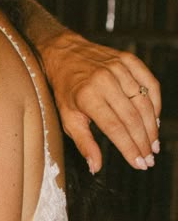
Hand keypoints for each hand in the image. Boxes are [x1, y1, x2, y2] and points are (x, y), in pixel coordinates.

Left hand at [40, 28, 160, 173]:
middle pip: (132, 117)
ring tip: (153, 145)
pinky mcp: (129, 60)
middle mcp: (105, 81)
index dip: (129, 148)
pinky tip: (155, 120)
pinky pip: (150, 83)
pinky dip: (156, 103)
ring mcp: (119, 68)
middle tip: (149, 159)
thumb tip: (95, 167)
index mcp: (88, 97)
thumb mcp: (67, 119)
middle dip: (143, 142)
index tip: (138, 163)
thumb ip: (84, 143)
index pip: (115, 128)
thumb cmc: (65, 90)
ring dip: (152, 126)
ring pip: (144, 102)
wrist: (64, 54)